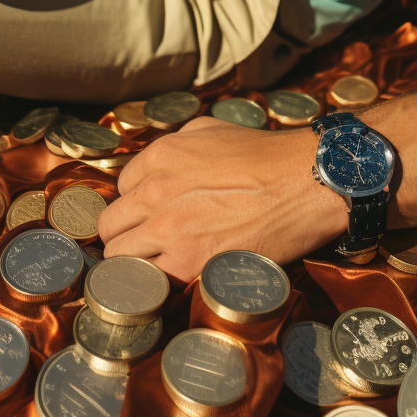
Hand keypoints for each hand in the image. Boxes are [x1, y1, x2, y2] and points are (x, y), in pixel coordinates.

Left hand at [99, 118, 347, 280]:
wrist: (304, 182)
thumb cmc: (266, 155)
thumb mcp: (209, 131)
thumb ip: (174, 147)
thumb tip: (159, 169)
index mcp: (158, 157)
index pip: (121, 190)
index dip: (136, 204)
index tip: (151, 216)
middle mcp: (154, 191)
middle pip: (111, 225)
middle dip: (126, 235)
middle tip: (148, 245)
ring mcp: (168, 229)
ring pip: (119, 258)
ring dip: (135, 263)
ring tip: (159, 266)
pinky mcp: (188, 262)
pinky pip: (148, 281)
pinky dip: (154, 284)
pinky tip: (171, 281)